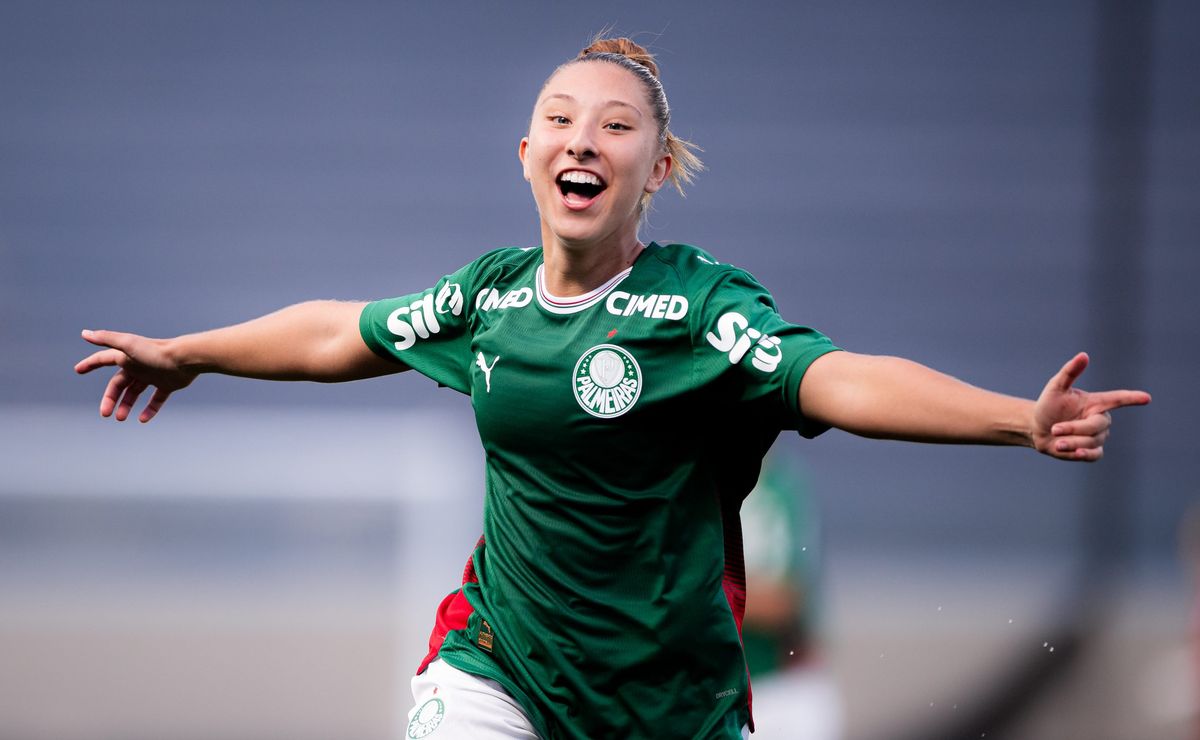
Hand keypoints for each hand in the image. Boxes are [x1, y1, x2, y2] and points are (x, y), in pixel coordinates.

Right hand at [75, 329, 196, 421]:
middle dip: (110, 398)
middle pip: (119, 384)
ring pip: (135, 393)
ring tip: (121, 417)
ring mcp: (153, 376)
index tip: (78, 370)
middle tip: (105, 413)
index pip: (103, 359)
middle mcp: (139, 365)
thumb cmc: (156, 351)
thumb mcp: (128, 345)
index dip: (91, 364)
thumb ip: (106, 339)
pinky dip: (149, 410)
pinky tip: (142, 419)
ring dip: (126, 405)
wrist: (185, 359)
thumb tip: (85, 333)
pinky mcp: (167, 385)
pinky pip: (156, 399)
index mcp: (127, 356)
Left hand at [1033, 352, 1150, 460]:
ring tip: (1057, 442)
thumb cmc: (1048, 406)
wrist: (1038, 429)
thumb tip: (1084, 355)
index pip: (1117, 399)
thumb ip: (1070, 372)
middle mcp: (1100, 419)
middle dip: (1074, 428)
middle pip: (1096, 425)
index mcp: (1096, 402)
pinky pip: (1095, 455)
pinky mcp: (1092, 451)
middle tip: (1055, 429)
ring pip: (1092, 441)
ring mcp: (1098, 436)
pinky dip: (1084, 454)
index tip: (1146, 398)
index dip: (1132, 398)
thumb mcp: (1056, 387)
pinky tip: (1075, 453)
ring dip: (1072, 442)